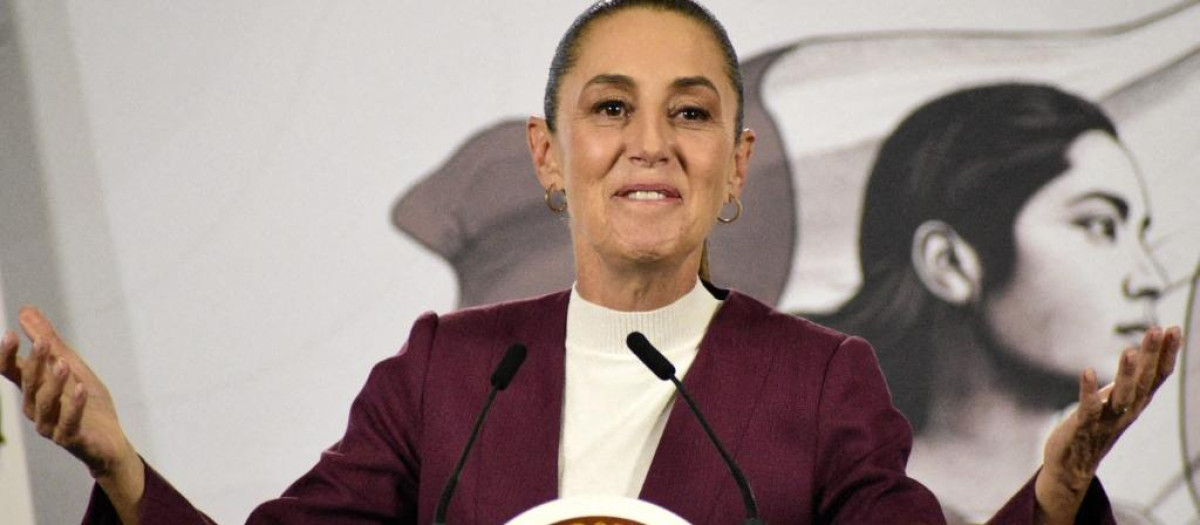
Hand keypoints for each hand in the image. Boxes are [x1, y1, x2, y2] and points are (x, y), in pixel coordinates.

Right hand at [0, 306, 143, 520]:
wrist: (110, 442)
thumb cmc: (87, 403)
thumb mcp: (72, 366)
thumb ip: (50, 342)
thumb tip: (25, 310)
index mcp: (34, 390)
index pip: (13, 371)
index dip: (8, 356)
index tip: (10, 334)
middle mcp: (36, 408)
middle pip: (30, 384)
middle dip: (36, 363)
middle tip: (44, 342)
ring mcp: (51, 426)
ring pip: (46, 403)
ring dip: (53, 383)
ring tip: (63, 363)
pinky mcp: (70, 438)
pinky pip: (69, 422)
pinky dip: (75, 405)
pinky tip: (82, 389)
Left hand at [1034, 325, 1181, 523]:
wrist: (1072, 465)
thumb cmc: (1095, 426)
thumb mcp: (1117, 401)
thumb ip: (1130, 380)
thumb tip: (1141, 352)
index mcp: (1136, 403)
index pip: (1158, 376)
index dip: (1167, 354)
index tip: (1174, 329)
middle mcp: (1127, 411)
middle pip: (1144, 382)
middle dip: (1151, 355)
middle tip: (1158, 329)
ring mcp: (1106, 420)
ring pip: (1122, 396)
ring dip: (1127, 374)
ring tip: (1130, 351)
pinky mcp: (1083, 427)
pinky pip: (1088, 408)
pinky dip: (1089, 390)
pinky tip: (1087, 371)